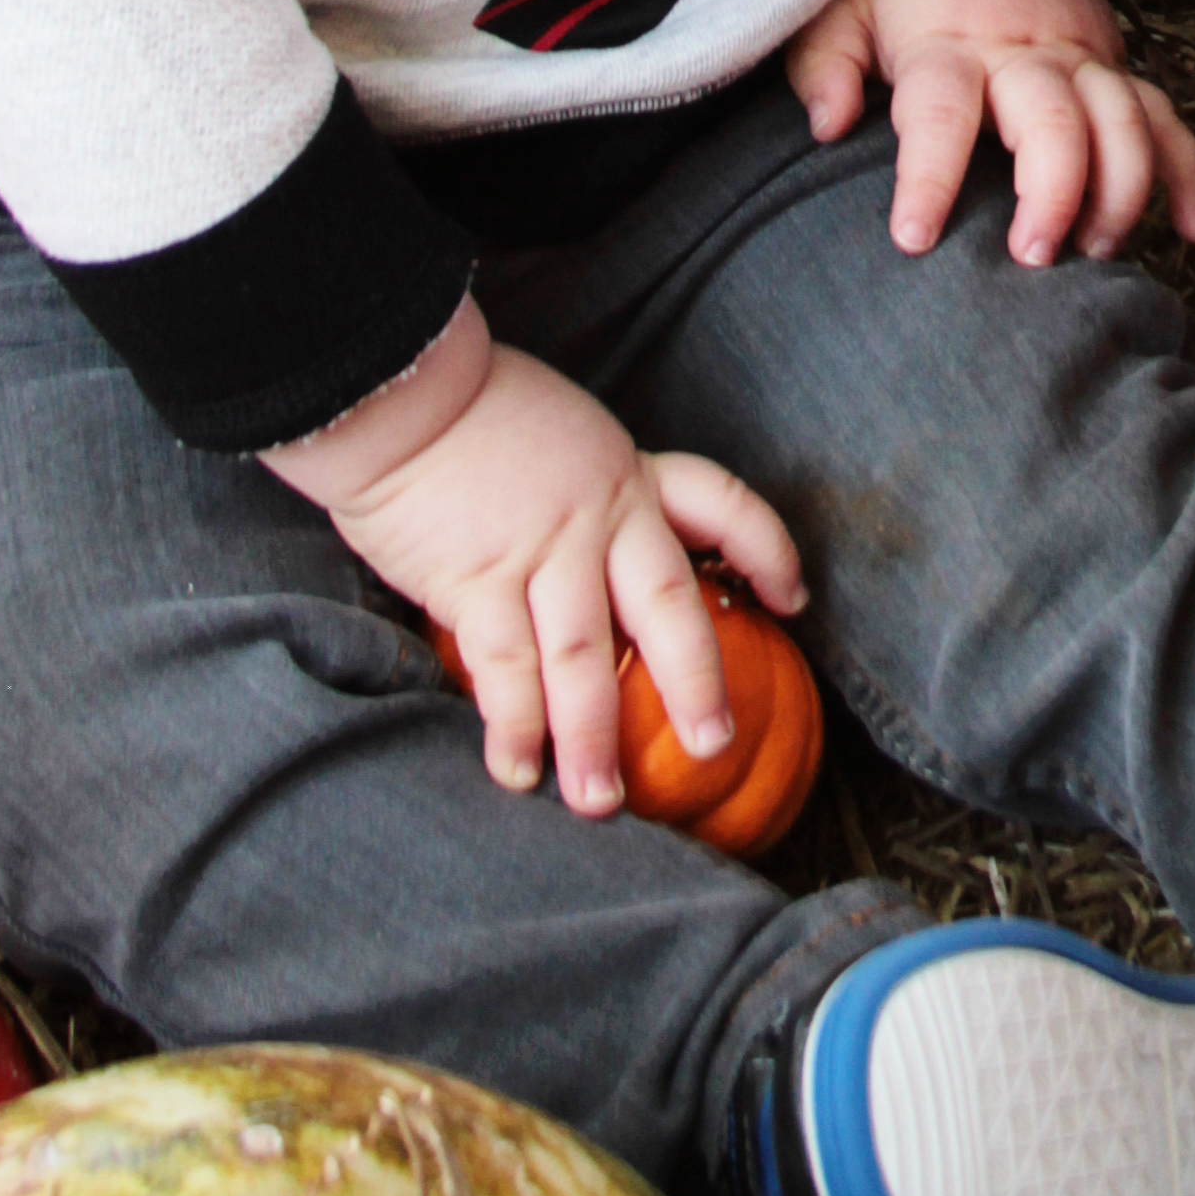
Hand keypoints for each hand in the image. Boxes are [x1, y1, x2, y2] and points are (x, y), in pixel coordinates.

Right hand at [270, 305, 803, 819]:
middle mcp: (600, 515)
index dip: (766, 549)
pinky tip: (519, 772)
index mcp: (628, 474)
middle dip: (696, 681)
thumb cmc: (475, 415)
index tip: (792, 598)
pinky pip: (505, 667)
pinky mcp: (478, 580)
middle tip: (714, 746)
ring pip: (585, 656)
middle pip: (668, 606)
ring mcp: (542, 550)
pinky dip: (514, 726)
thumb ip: (592, 492)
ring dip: (593, 737)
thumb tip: (607, 555)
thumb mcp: (564, 435)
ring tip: (600, 803)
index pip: (721, 502)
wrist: (402, 392)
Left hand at [783, 0, 1194, 265]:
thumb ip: (825, 63)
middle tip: (1032, 257)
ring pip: (1125, 121)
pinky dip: (1187, 172)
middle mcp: (1024, 54)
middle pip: (1055, 120)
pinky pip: (1166, 118)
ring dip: (1122, 189)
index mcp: (948, 46)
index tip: (914, 237)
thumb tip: (828, 125)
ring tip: (1096, 252)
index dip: (929, 176)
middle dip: (1054, 192)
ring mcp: (1080, 59)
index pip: (940, 113)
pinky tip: (1192, 229)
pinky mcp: (1115, 68)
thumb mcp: (843, 3)